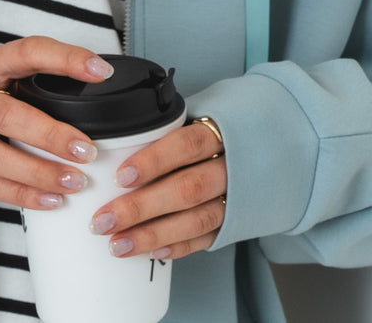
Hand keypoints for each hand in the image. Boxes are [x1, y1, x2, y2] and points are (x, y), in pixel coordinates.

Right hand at [0, 36, 111, 209]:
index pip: (28, 54)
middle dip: (48, 134)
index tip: (101, 72)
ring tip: (76, 181)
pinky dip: (23, 195)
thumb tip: (102, 80)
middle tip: (87, 150)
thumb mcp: (12, 69)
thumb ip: (44, 76)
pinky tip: (54, 200)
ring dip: (37, 171)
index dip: (65, 60)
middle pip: (3, 115)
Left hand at [89, 120, 227, 260]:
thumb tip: (114, 134)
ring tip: (118, 244)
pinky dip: (177, 247)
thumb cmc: (215, 134)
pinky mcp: (234, 223)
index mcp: (219, 135)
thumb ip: (165, 127)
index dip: (154, 160)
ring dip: (153, 235)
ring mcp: (235, 200)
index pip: (187, 145)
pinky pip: (205, 240)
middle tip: (103, 220)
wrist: (268, 153)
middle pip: (186, 189)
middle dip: (141, 207)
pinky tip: (151, 253)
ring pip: (195, 221)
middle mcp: (230, 169)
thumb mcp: (198, 118)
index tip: (120, 176)